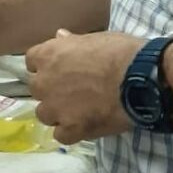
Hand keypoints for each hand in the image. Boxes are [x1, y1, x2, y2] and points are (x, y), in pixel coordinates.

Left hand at [26, 29, 144, 144]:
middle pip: (36, 88)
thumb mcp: (94, 38)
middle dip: (50, 89)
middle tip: (72, 89)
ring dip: (57, 112)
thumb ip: (71, 42)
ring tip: (78, 110)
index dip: (46, 65)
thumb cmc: (119, 52)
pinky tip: (84, 126)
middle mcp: (45, 82)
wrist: (140, 79)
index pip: (32, 61)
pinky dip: (70, 132)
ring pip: (44, 114)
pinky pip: (61, 135)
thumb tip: (60, 36)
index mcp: (48, 55)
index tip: (60, 67)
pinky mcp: (71, 129)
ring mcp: (56, 108)